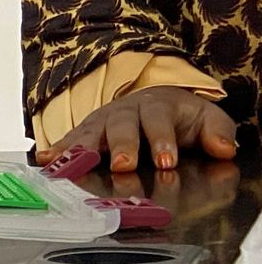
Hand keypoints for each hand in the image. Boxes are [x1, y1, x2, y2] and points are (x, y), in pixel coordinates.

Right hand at [34, 87, 237, 171]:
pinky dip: (57, 149)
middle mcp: (126, 110)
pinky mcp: (87, 131)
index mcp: (157, 104)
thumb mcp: (208, 119)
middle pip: (121, 124)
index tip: (166, 161)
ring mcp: (103, 120)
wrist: (156, 103)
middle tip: (124, 165)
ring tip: (74, 163)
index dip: (162, 140)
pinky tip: (45, 159)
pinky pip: (70, 139)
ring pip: (91, 131)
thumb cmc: (181, 117)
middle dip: (122, 144)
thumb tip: (223, 147)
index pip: (158, 120)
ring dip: (83, 148)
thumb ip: (218, 131)